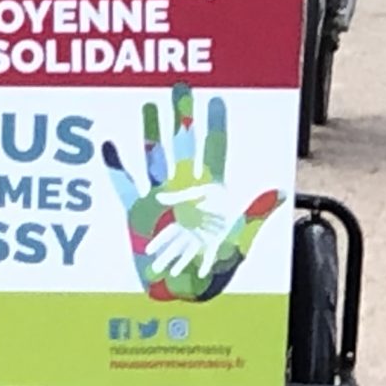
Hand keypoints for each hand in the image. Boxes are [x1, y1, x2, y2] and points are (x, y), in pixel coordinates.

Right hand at [101, 86, 281, 302]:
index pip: (213, 151)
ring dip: (152, 132)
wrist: (179, 298)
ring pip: (155, 156)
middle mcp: (184, 191)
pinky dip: (116, 167)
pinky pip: (124, 186)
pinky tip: (107, 147)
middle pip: (182, 145)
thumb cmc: (210, 276)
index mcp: (209, 196)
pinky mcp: (138, 214)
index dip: (214, 126)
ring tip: (149, 105)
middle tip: (180, 87)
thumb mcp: (235, 247)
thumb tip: (277, 193)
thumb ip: (251, 218)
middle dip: (182, 116)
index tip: (216, 100)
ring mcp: (160, 200)